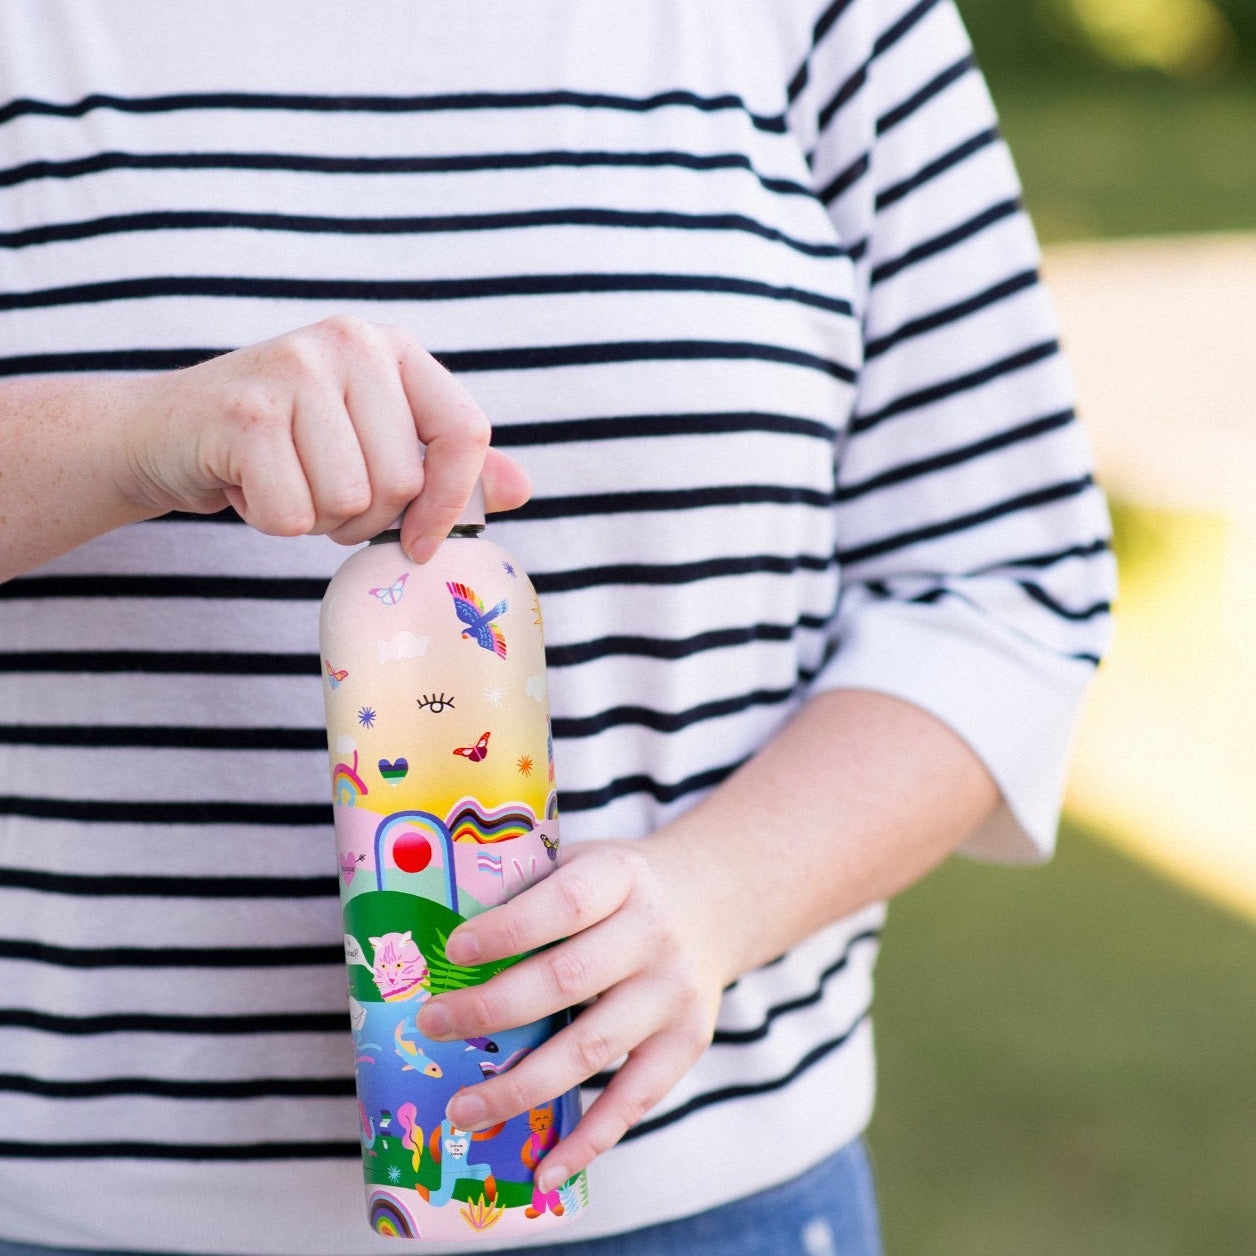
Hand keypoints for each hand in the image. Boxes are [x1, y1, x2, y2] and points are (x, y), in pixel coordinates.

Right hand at [121, 316, 529, 559]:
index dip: (450, 501)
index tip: (421, 541)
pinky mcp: (245, 412)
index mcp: (393, 349)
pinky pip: (294, 514)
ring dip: (317, 520)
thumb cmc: (286, 445)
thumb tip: (523, 488)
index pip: (464, 431)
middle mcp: (350, 343)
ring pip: (350, 500)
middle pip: (403, 481)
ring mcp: (295, 368)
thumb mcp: (374, 442)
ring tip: (285, 482)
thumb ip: (447, 466)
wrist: (168, 431)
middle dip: (363, 515)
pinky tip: (249, 484)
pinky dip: (271, 521)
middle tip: (319, 490)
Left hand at [415, 838, 729, 1190]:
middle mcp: (654, 933)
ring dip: (520, 1086)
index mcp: (620, 876)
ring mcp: (674, 993)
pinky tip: (542, 1171)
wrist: (709, 902)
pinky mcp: (688, 1044)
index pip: (564, 904)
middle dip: (492, 1010)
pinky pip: (633, 1101)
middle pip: (568, 980)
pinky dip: (587, 1142)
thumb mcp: (581, 862)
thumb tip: (427, 938)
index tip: (454, 950)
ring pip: (592, 1049)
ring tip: (461, 1110)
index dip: (508, 930)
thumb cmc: (614, 889)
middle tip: (432, 1026)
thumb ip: (525, 890)